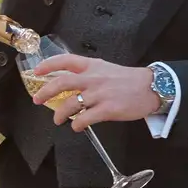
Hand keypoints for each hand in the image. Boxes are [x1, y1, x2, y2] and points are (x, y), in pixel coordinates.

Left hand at [31, 56, 160, 129]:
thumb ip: (88, 73)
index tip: (36, 71)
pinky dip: (76, 125)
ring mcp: (100, 94)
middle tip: (37, 100)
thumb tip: (69, 84)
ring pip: (70, 104)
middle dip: (45, 92)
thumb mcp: (106, 69)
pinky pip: (84, 118)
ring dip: (59, 114)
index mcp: (92, 66)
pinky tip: (76, 127)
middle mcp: (94, 78)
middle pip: (62, 83)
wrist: (151, 88)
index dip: (48, 65)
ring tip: (57, 120)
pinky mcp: (108, 109)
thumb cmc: (129, 80)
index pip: (66, 60)